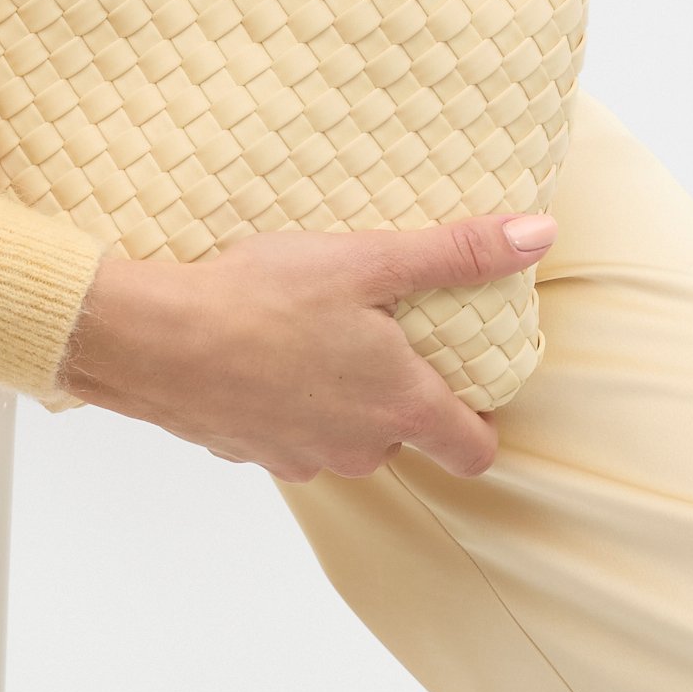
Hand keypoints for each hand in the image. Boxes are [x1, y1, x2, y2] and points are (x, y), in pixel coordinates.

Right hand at [53, 212, 555, 482]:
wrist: (154, 337)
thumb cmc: (261, 297)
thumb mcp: (369, 260)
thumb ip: (458, 253)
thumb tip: (538, 235)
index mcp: (400, 404)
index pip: (474, 451)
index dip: (482, 424)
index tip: (469, 388)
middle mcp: (360, 446)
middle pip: (405, 438)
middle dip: (398, 394)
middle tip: (377, 336)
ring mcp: (303, 456)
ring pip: (345, 438)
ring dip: (340, 401)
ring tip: (313, 340)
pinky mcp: (250, 453)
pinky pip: (289, 434)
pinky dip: (286, 404)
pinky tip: (262, 357)